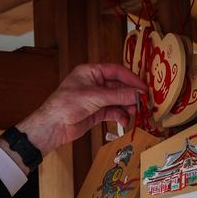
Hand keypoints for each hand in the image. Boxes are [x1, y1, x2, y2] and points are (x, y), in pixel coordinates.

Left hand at [15, 63, 147, 157]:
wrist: (53, 126)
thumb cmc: (66, 105)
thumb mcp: (94, 97)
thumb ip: (118, 95)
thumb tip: (138, 94)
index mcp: (90, 72)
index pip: (116, 71)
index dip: (131, 79)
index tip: (143, 88)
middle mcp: (94, 83)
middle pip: (118, 86)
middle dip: (130, 94)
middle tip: (143, 102)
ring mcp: (95, 98)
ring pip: (117, 100)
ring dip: (126, 106)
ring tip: (134, 112)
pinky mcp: (96, 112)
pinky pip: (113, 111)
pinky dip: (120, 116)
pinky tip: (124, 121)